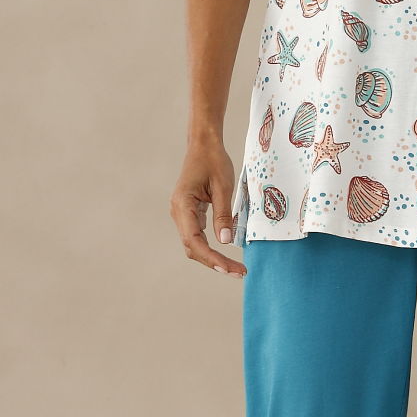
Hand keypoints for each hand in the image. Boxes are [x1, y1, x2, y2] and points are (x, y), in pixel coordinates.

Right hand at [170, 138, 246, 277]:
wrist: (203, 144)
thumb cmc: (214, 160)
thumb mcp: (223, 186)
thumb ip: (223, 214)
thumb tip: (225, 241)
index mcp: (183, 204)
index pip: (194, 240)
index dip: (212, 257)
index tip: (229, 269)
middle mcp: (178, 211)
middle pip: (192, 247)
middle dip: (214, 262)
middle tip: (238, 273)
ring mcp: (181, 213)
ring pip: (194, 244)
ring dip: (212, 257)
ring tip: (235, 268)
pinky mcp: (189, 213)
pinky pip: (197, 236)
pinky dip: (210, 247)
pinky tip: (226, 254)